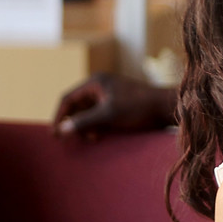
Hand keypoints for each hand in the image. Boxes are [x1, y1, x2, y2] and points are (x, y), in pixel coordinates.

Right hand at [53, 73, 176, 139]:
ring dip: (85, 126)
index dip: (59, 116)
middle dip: (72, 122)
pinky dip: (95, 126)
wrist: (167, 108)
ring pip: (87, 112)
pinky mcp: (118, 105)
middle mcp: (100, 86)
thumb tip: (62, 130)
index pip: (68, 98)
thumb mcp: (109, 115)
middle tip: (69, 139)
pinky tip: (98, 136)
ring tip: (91, 138)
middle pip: (76, 105)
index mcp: (96, 82)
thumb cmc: (139, 108)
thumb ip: (85, 122)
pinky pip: (98, 115)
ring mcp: (109, 95)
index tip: (55, 134)